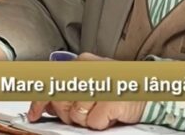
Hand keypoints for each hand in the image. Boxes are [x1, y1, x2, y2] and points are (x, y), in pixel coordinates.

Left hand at [27, 52, 144, 129]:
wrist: (148, 91)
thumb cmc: (119, 89)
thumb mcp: (90, 84)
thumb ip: (67, 90)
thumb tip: (46, 104)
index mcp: (82, 62)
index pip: (52, 82)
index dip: (40, 102)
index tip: (35, 114)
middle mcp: (89, 69)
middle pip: (62, 102)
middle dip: (69, 113)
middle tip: (87, 110)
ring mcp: (100, 84)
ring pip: (77, 115)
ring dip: (88, 119)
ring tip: (102, 109)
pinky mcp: (110, 101)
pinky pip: (93, 123)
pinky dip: (101, 123)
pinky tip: (110, 113)